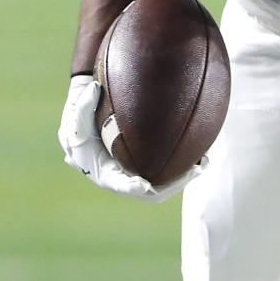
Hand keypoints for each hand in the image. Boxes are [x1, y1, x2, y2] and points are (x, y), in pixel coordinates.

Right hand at [57, 75, 202, 201]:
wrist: (89, 128)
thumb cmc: (82, 121)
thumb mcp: (77, 114)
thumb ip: (83, 104)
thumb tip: (94, 88)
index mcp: (103, 173)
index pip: (117, 184)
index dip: (130, 187)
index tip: (144, 185)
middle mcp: (123, 179)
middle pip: (150, 191)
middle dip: (172, 184)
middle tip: (193, 170)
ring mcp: (136, 176)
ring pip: (163, 184)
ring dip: (182, 177)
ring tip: (202, 163)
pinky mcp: (147, 169)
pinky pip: (167, 173)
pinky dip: (182, 168)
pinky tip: (201, 155)